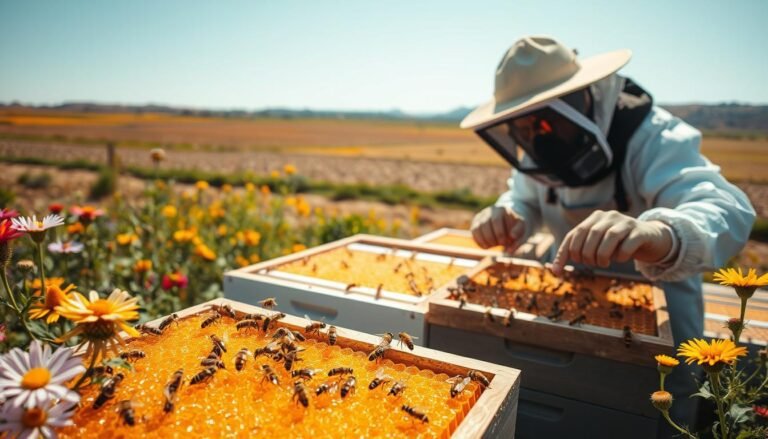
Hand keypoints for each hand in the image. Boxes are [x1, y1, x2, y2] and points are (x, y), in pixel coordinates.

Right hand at [470, 206, 525, 250]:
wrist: (509, 221)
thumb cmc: (516, 227)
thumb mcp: (522, 231)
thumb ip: (518, 241)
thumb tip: (509, 250)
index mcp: (502, 209)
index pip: (496, 221)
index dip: (500, 234)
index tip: (506, 242)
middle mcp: (490, 210)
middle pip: (485, 225)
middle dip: (492, 238)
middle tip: (500, 244)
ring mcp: (482, 215)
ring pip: (477, 229)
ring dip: (485, 241)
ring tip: (494, 245)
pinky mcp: (476, 222)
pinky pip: (473, 232)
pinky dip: (479, 242)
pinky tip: (487, 246)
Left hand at [551, 210, 672, 275]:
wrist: (651, 238)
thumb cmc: (618, 245)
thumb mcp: (597, 247)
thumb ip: (578, 253)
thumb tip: (554, 270)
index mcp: (595, 218)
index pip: (574, 234)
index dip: (564, 253)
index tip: (558, 271)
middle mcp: (609, 216)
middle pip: (590, 234)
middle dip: (586, 254)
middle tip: (591, 264)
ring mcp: (626, 222)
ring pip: (609, 237)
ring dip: (602, 255)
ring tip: (603, 264)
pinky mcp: (641, 231)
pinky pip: (627, 244)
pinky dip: (620, 256)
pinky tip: (620, 259)